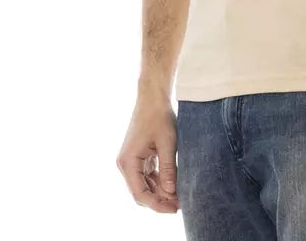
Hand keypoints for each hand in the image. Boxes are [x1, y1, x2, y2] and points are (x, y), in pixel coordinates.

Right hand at [116, 88, 179, 213]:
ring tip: (180, 195)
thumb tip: (171, 193)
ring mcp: (131, 160)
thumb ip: (168, 169)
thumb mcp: (167, 143)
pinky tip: (174, 183)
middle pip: (141, 192)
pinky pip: (147, 175)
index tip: (174, 209)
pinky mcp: (138, 155)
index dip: (157, 205)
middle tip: (180, 204)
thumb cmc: (159, 115)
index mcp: (128, 162)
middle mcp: (125, 163)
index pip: (140, 193)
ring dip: (160, 191)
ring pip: (145, 184)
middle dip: (159, 199)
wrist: (153, 95)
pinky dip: (159, 180)